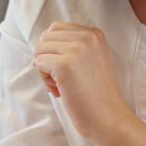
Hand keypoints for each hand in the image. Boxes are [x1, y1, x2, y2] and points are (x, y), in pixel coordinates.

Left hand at [33, 22, 135, 142]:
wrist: (107, 117)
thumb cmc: (95, 93)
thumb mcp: (91, 58)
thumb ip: (73, 45)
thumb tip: (43, 38)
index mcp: (94, 34)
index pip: (56, 28)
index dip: (55, 50)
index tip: (70, 69)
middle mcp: (87, 37)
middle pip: (45, 37)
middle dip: (47, 57)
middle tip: (63, 78)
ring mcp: (76, 50)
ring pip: (39, 49)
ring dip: (45, 70)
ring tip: (63, 85)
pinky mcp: (64, 65)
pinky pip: (38, 63)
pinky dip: (44, 79)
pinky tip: (60, 90)